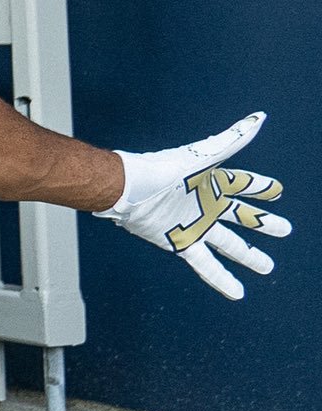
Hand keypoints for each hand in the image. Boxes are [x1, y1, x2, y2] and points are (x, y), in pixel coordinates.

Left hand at [96, 112, 290, 299]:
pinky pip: (206, 265)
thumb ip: (231, 140)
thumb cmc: (160, 170)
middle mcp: (205, 205)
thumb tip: (259, 119)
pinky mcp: (180, 243)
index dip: (260, 188)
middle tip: (284, 230)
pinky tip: (237, 292)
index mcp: (210, 182)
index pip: (243, 185)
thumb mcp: (201, 157)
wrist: (126, 191)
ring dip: (248, 256)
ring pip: (229, 244)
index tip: (277, 191)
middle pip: (241, 216)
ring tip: (266, 267)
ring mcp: (194, 226)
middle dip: (262, 223)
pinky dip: (222, 279)